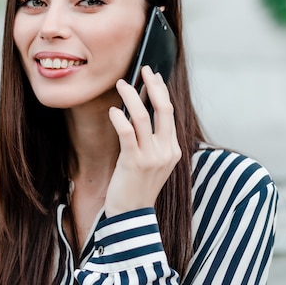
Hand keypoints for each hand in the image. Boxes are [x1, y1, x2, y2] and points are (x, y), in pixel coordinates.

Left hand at [105, 65, 180, 217]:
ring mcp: (152, 157)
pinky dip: (119, 119)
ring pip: (144, 117)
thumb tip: (137, 110)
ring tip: (121, 84)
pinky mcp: (134, 163)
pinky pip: (127, 134)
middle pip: (164, 109)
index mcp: (173, 149)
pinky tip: (112, 111)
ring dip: (132, 97)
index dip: (161, 91)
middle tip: (144, 69)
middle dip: (154, 85)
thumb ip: (149, 138)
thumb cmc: (135, 185)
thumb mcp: (149, 161)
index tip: (153, 76)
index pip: (169, 113)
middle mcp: (166, 151)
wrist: (131, 216)